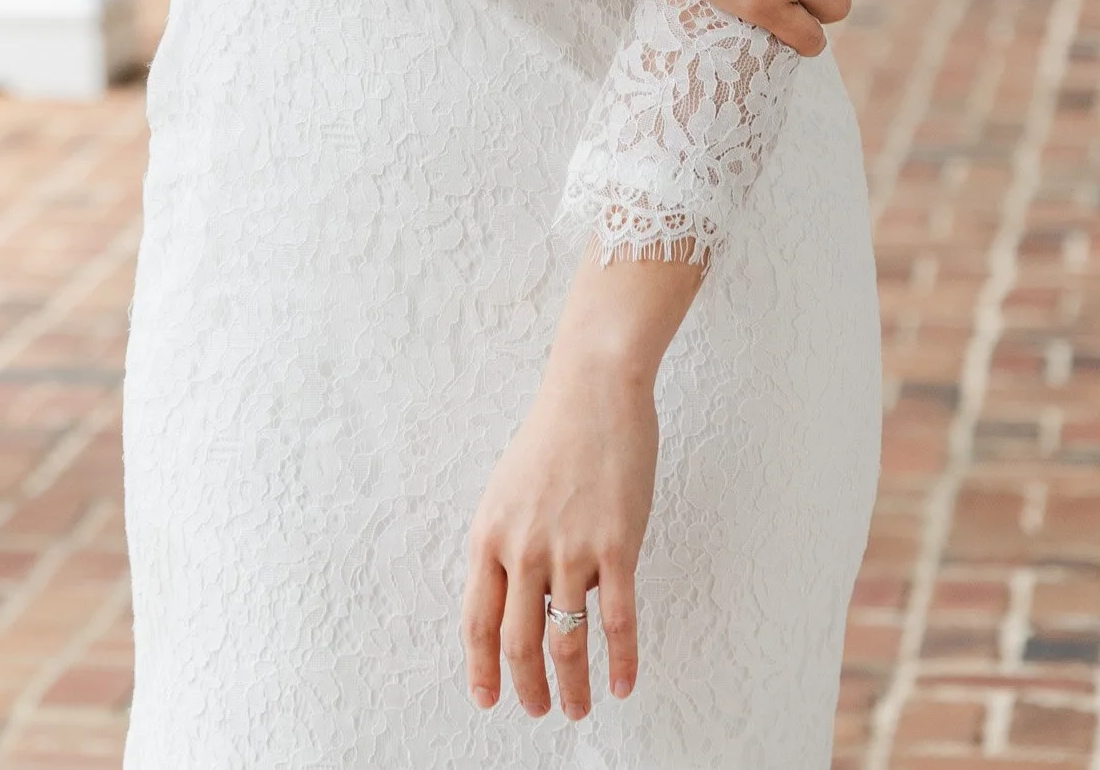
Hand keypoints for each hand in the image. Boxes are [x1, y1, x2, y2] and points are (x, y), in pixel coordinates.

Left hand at [463, 249, 700, 718]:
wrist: (593, 389)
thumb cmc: (554, 436)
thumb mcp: (511, 490)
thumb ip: (511, 545)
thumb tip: (524, 599)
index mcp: (490, 534)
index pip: (476, 619)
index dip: (482, 667)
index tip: (488, 699)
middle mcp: (523, 548)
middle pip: (518, 642)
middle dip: (527, 686)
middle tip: (538, 711)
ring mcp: (569, 549)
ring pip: (566, 641)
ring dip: (572, 686)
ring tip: (579, 708)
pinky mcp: (615, 546)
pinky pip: (617, 620)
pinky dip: (621, 660)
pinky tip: (623, 683)